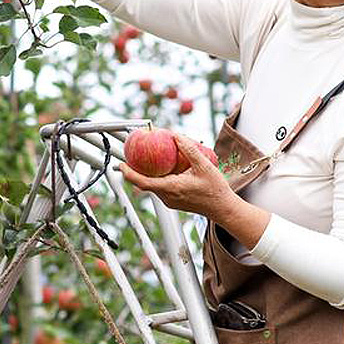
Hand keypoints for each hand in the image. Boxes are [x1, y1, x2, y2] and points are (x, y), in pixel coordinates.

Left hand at [117, 134, 234, 220]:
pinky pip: (159, 189)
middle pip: (143, 184)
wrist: (223, 208)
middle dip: (135, 171)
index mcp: (171, 188)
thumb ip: (189, 149)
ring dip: (146, 174)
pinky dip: (156, 179)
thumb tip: (175, 135)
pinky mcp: (173, 202)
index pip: (143, 182)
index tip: (121, 164)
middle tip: (131, 157)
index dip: (129, 173)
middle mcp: (167, 196)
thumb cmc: (215, 190)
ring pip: (151, 186)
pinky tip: (162, 169)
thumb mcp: (204, 165)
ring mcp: (169, 201)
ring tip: (145, 160)